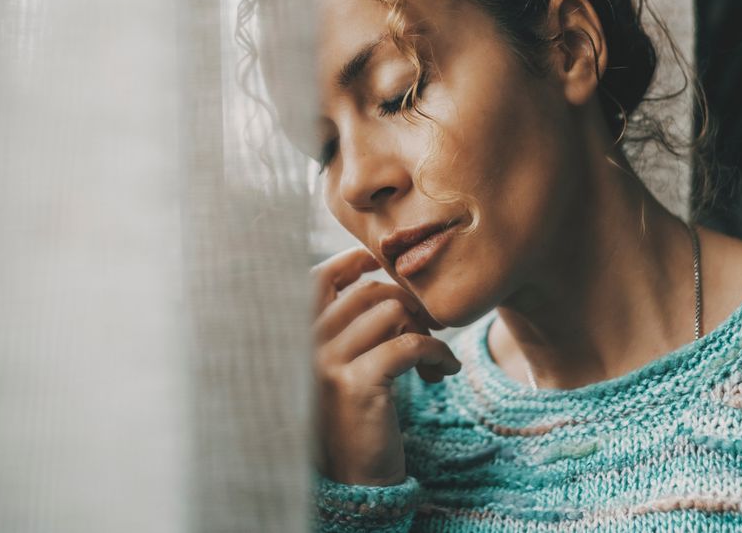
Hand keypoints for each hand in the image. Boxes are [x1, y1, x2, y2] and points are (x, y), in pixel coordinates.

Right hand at [311, 246, 461, 485]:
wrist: (354, 479)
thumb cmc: (355, 416)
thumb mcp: (343, 364)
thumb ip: (351, 326)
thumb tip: (384, 281)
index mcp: (297, 335)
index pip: (319, 278)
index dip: (355, 262)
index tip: (385, 267)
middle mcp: (305, 344)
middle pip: (369, 292)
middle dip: (408, 306)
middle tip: (425, 331)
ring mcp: (326, 362)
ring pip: (392, 312)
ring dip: (425, 330)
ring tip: (432, 358)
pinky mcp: (358, 383)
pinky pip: (410, 344)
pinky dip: (437, 353)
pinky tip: (444, 371)